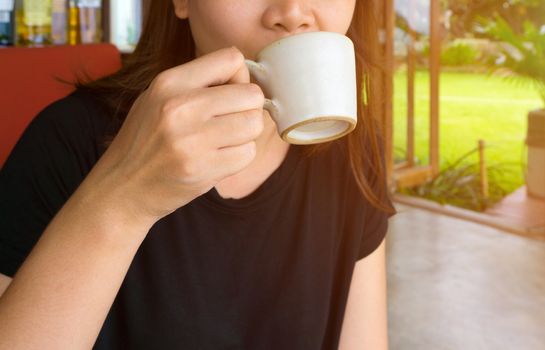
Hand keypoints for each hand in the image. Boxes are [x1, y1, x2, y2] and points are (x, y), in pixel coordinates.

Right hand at [87, 47, 264, 225]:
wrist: (122, 188)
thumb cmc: (145, 140)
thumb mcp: (158, 97)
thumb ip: (198, 83)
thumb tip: (245, 76)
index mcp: (169, 82)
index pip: (232, 59)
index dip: (240, 77)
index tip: (230, 93)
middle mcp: (180, 107)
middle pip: (251, 95)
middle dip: (248, 108)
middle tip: (230, 121)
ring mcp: (191, 140)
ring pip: (254, 125)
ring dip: (246, 134)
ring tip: (223, 141)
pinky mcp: (202, 170)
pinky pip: (248, 154)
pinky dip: (239, 157)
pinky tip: (218, 159)